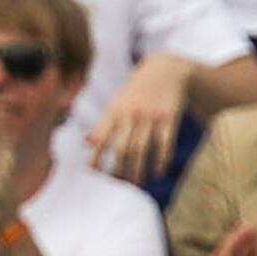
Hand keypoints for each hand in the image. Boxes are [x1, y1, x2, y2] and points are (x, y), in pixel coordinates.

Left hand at [88, 53, 191, 184]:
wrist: (166, 69)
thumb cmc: (137, 90)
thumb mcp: (118, 101)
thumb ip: (104, 122)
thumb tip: (87, 142)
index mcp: (116, 110)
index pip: (102, 138)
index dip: (97, 157)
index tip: (95, 174)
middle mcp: (132, 113)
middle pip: (123, 149)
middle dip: (120, 171)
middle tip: (121, 186)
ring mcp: (151, 116)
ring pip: (142, 150)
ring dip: (139, 170)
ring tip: (137, 184)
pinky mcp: (170, 118)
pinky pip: (165, 145)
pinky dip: (160, 161)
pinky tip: (157, 172)